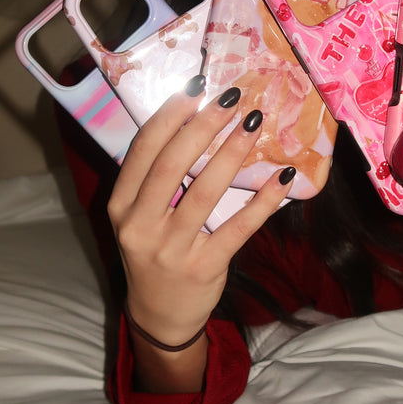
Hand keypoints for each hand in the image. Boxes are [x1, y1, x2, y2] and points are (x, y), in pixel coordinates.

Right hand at [108, 83, 293, 388]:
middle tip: (231, 98)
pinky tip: (281, 177)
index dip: (169, 116)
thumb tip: (190, 120)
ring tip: (253, 122)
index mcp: (121, 206)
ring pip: (205, 192)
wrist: (160, 315)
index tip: (195, 88)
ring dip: (232, 152)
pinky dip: (262, 201)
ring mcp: (172, 249)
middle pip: (172, 165)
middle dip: (204, 126)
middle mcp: (140, 226)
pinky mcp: (205, 267)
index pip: (143, 152)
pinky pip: (238, 228)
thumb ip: (154, 179)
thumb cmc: (154, 252)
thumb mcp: (139, 217)